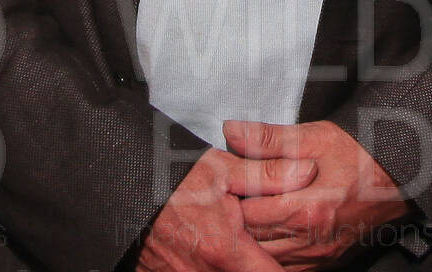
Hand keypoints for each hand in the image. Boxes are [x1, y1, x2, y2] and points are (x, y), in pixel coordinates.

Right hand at [135, 148, 312, 271]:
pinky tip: (212, 253)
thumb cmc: (171, 181)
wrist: (125, 191)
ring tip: (238, 248)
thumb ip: (268, 174)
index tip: (288, 257)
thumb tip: (307, 172)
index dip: (283, 270)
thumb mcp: (221, 169)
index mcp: (226, 251)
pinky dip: (213, 268)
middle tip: (262, 249)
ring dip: (238, 267)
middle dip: (261, 266)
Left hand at [226, 120, 411, 269]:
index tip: (225, 182)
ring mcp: (318, 256)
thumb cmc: (360, 155)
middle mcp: (311, 240)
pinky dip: (270, 255)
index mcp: (307, 209)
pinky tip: (267, 236)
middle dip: (236, 220)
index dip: (231, 197)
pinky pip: (285, 269)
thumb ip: (269, 139)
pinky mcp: (325, 264)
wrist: (399, 180)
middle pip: (253, 239)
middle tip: (229, 199)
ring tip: (247, 214)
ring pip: (265, 259)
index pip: (248, 212)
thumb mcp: (316, 137)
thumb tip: (232, 131)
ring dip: (251, 239)